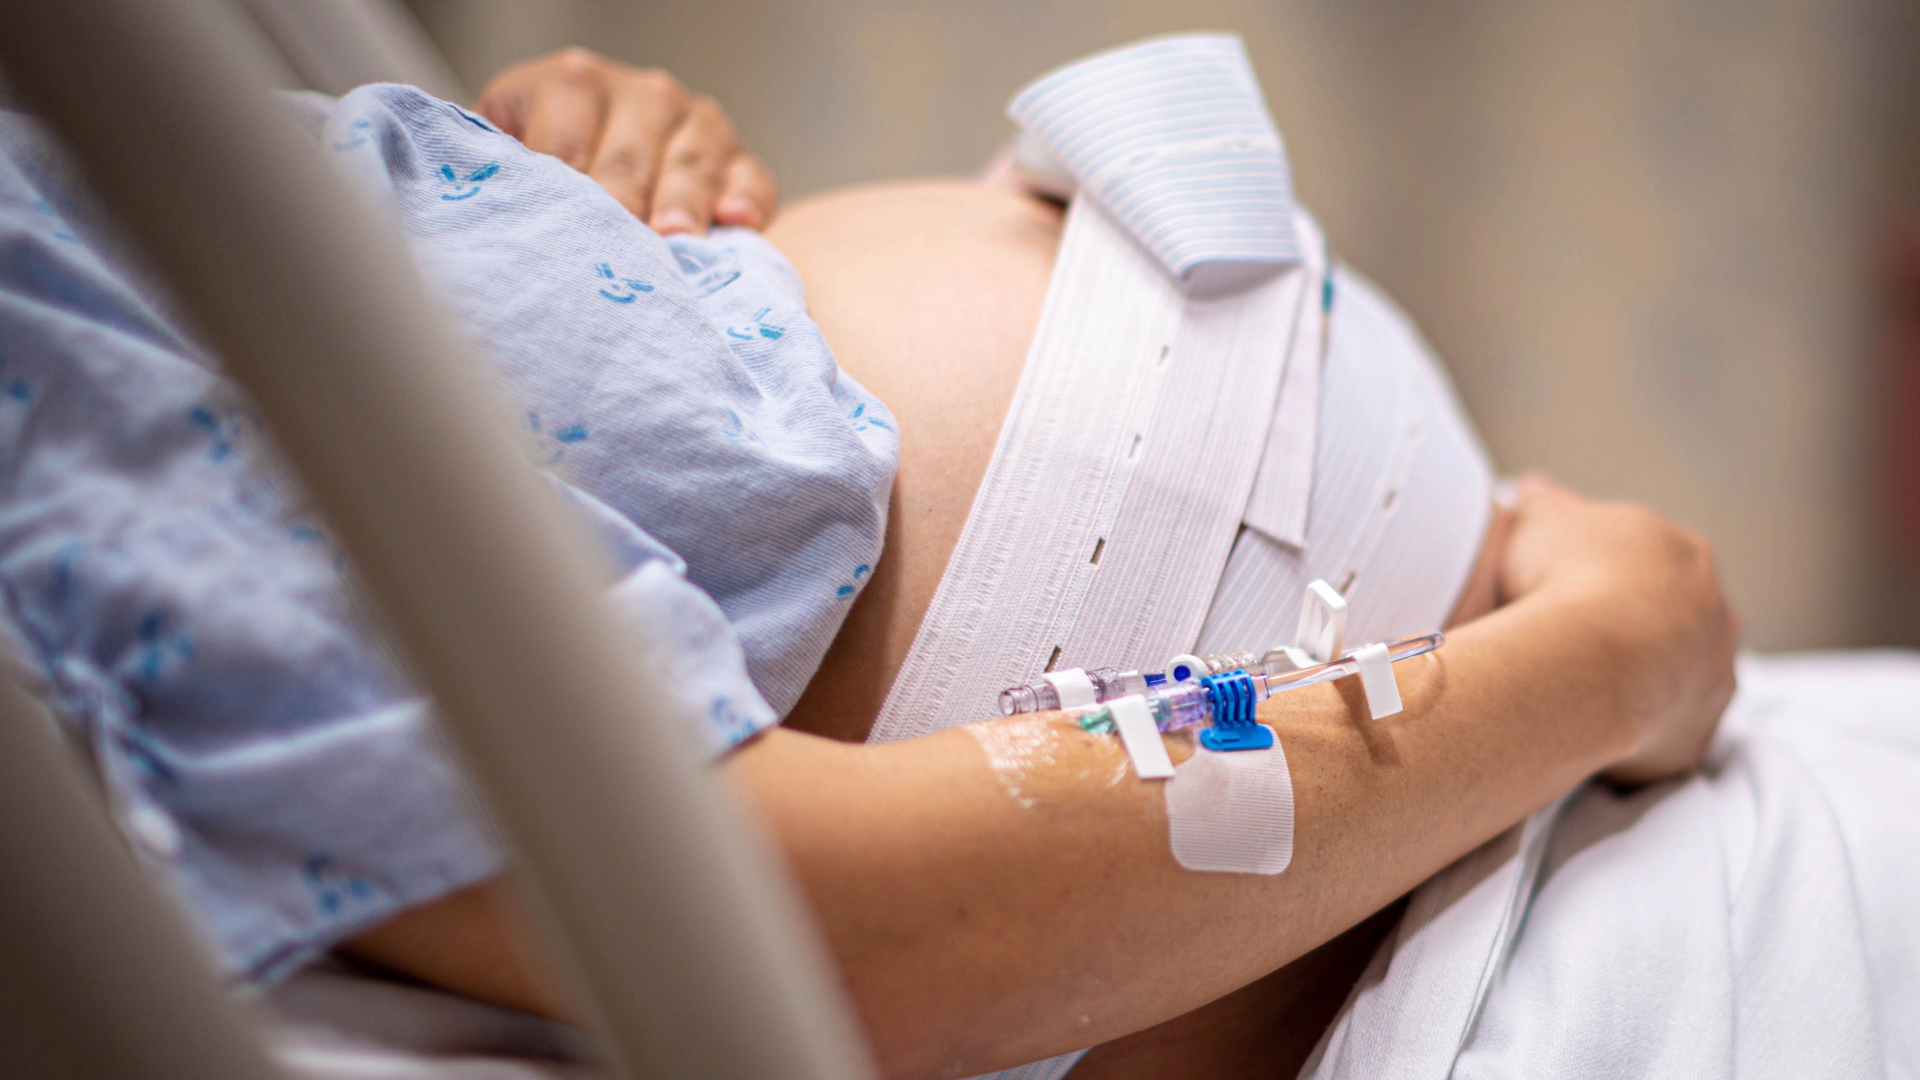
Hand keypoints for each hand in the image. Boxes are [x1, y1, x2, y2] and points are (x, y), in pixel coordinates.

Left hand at [475, 48, 777, 233]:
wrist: (606, 173)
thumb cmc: (551, 174)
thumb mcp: (509, 153)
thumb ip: (495, 171)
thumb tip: (466, 208)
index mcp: (573, 84)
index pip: (565, 139)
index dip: (563, 189)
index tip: (559, 228)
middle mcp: (641, 94)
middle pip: (630, 151)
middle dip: (624, 198)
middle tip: (619, 238)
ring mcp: (695, 122)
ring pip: (692, 160)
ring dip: (683, 200)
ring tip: (675, 236)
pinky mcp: (740, 158)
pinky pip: (751, 176)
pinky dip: (746, 197)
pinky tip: (736, 220)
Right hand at [1498, 474, 1738, 783]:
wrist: (1584, 660)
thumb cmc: (1562, 578)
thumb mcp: (1539, 516)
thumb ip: (1542, 500)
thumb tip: (1533, 490)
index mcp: (1685, 555)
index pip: (1653, 562)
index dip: (1608, 573)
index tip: (1569, 589)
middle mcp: (1717, 615)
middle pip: (1678, 621)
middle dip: (1635, 630)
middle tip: (1577, 643)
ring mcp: (1713, 679)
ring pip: (1681, 680)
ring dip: (1644, 683)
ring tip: (1583, 690)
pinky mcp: (1694, 737)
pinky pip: (1665, 735)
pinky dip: (1635, 733)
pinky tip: (1591, 728)